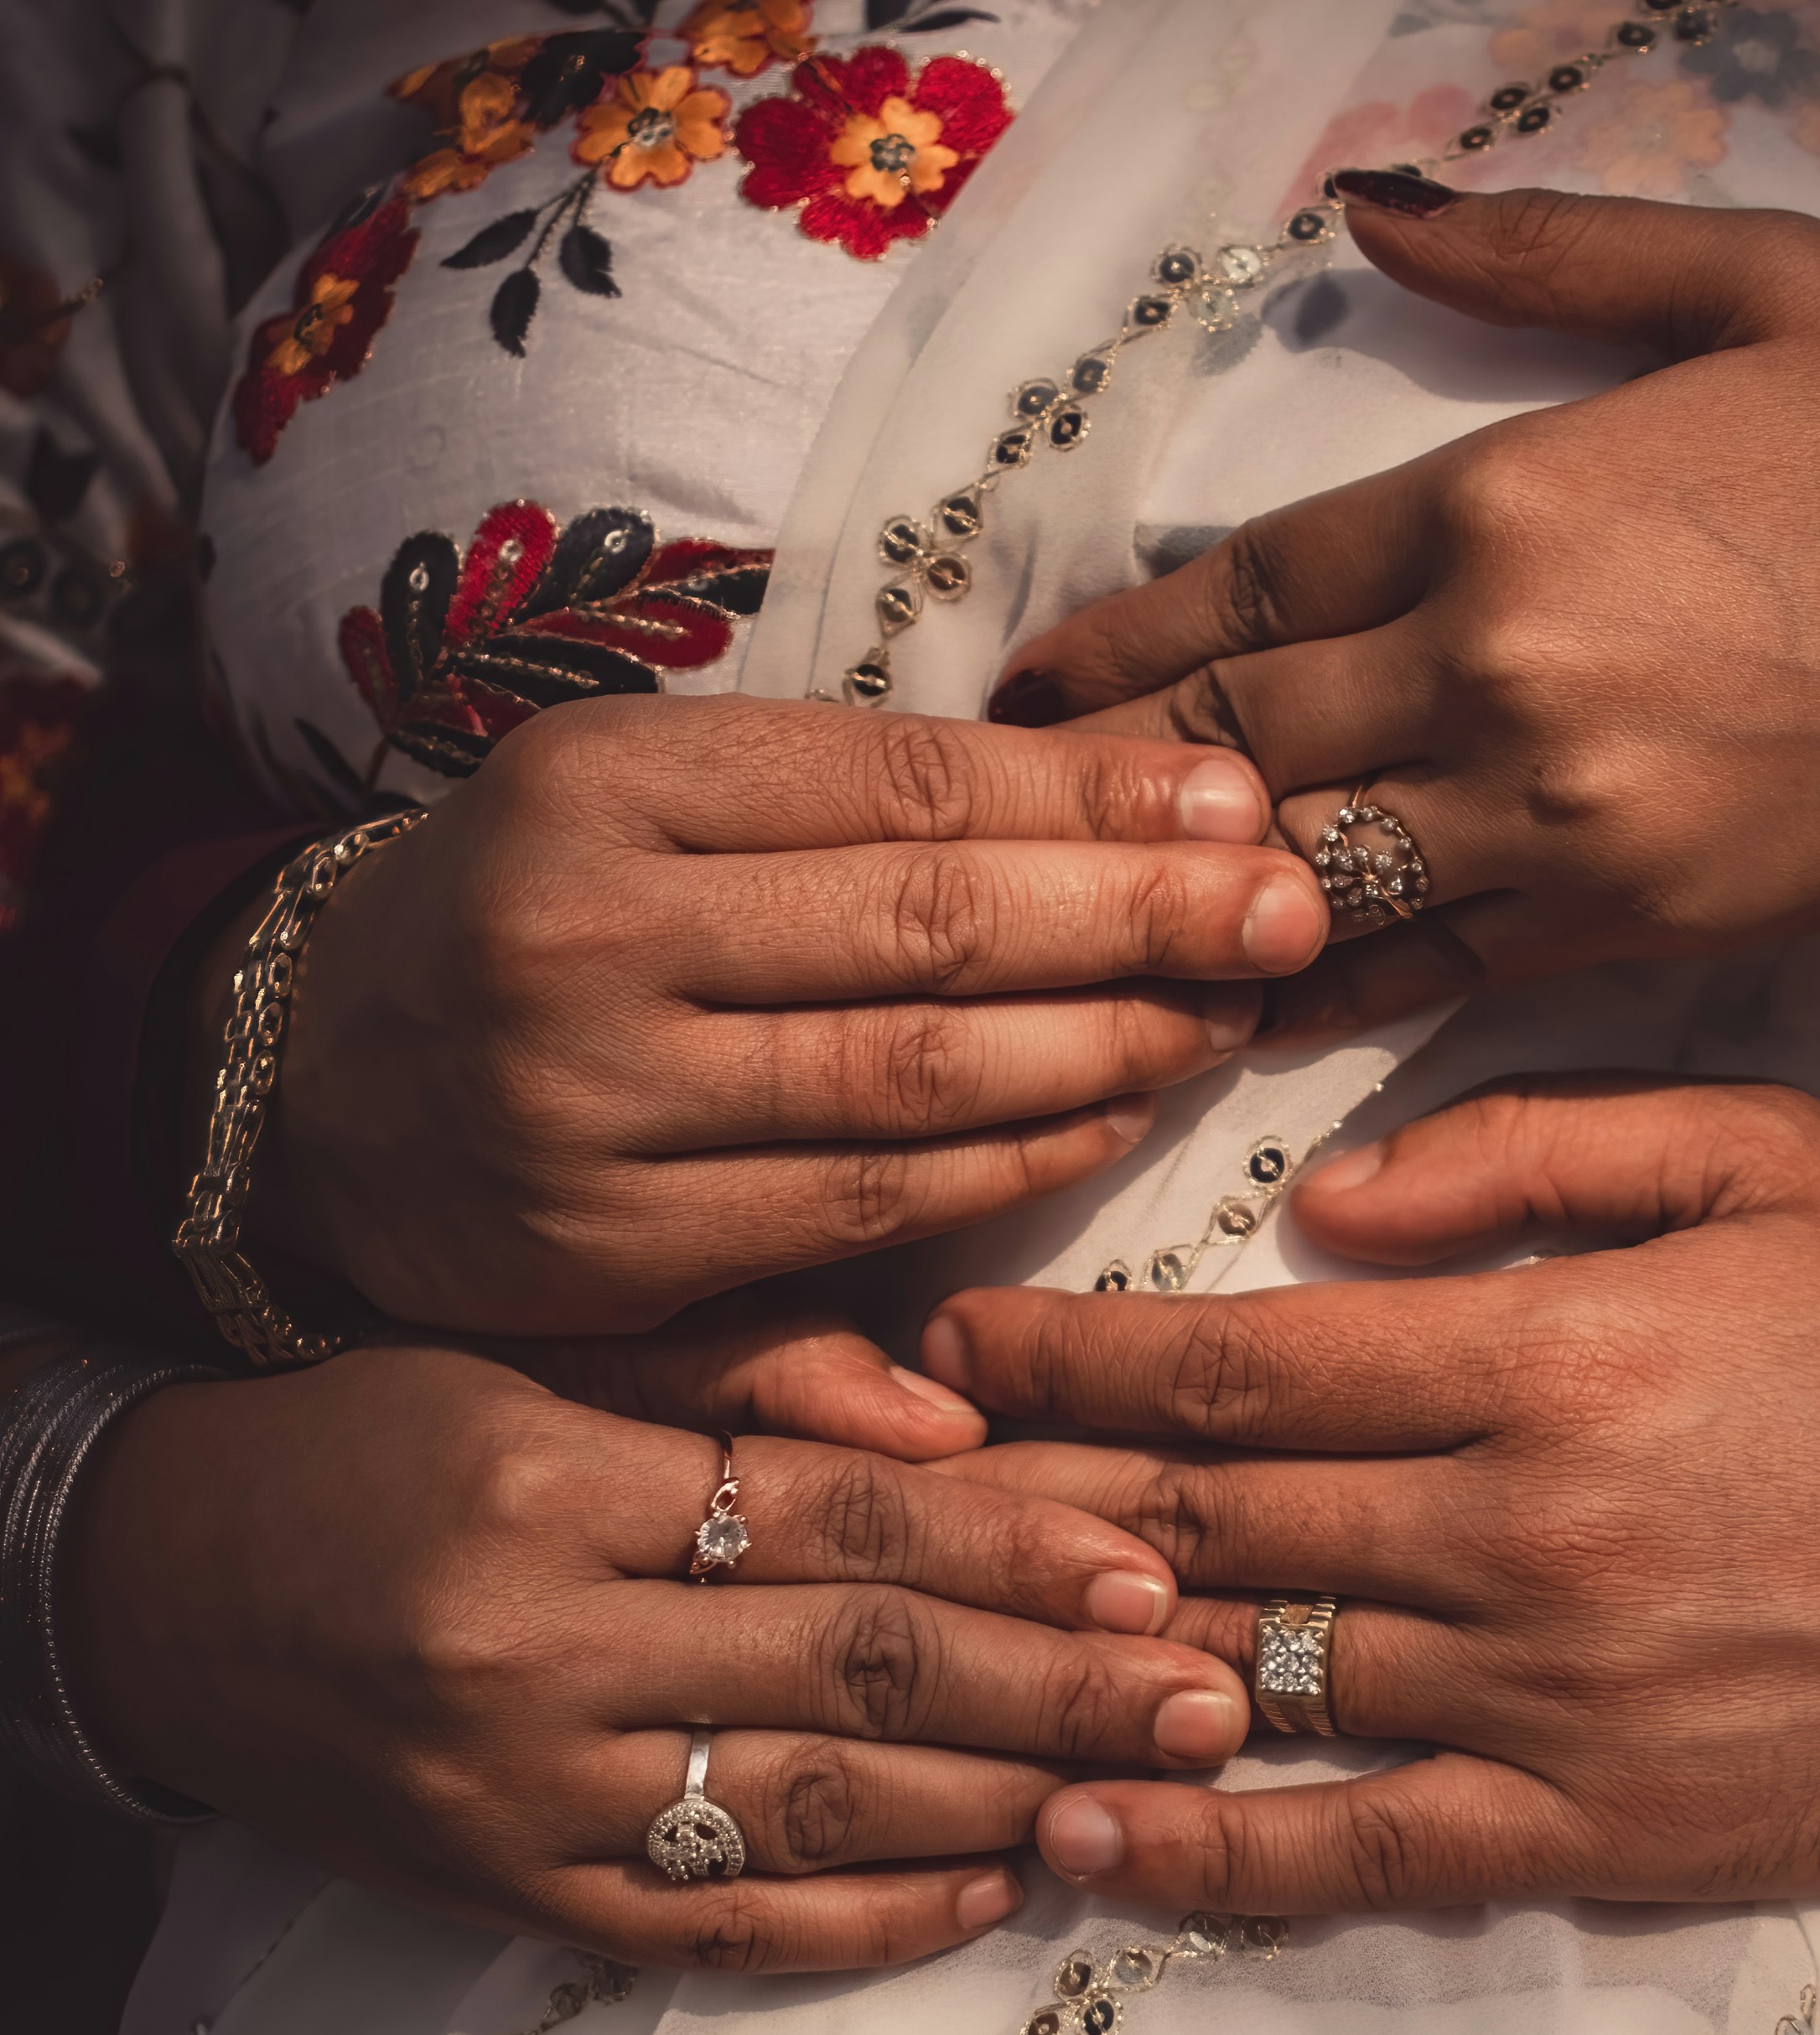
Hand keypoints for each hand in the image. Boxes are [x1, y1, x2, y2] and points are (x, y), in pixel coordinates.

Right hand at [62, 1339, 1255, 1971]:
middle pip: (846, 1672)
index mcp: (548, 1482)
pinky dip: (865, 1915)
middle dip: (1050, 1687)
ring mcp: (518, 1798)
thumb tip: (959, 1415)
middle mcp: (531, 1650)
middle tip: (1212, 1695)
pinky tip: (992, 1890)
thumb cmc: (379, 1438)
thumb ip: (747, 1370)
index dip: (1004, 1541)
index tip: (1149, 1565)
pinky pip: (715, 1925)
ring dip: (995, 1802)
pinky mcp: (508, 1900)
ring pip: (803, 1809)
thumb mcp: (538, 1357)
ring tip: (1145, 1788)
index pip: (825, 1513)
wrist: (161, 1593)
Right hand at [245, 694, 1325, 1333]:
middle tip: (1294, 911)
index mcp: (605, 782)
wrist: (310, 1085)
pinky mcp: (609, 1255)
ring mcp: (590, 1106)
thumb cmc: (537, 916)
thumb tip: (1140, 796)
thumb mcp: (652, 803)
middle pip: (928, 927)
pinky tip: (1112, 1122)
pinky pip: (864, 1210)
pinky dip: (1010, 1167)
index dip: (1094, 797)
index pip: (900, 780)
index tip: (1242, 802)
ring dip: (1105, 1048)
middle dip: (1141, 918)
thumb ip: (857, 805)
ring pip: (912, 1077)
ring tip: (1227, 1013)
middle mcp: (586, 935)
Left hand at [918, 1077, 1819, 1915]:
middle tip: (882, 1478)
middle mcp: (1516, 1529)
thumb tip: (1331, 1202)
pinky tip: (1076, 1829)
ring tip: (928, 1633)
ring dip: (1076, 1651)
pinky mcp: (1587, 1829)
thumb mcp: (1769, 1159)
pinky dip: (1205, 1848)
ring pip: (1253, 1663)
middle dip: (1027, 1488)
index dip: (1066, 1353)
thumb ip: (1539, 1139)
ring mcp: (1542, 1696)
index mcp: (1544, 1355)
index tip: (945, 1347)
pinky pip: (1356, 1847)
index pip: (1239, 1356)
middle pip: (1208, 1507)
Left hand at [991, 183, 1819, 1041]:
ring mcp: (1547, 814)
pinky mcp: (1608, 927)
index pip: (1247, 581)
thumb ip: (1546, 250)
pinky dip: (1311, 986)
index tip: (1028, 679)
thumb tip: (1366, 208)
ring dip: (1178, 890)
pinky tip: (1226, 1007)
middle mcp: (1494, 665)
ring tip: (1070, 922)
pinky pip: (1418, 966)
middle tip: (1000, 811)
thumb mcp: (1760, 283)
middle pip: (1240, 729)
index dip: (1118, 639)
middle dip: (1106, 772)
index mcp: (1505, 500)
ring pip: (1304, 861)